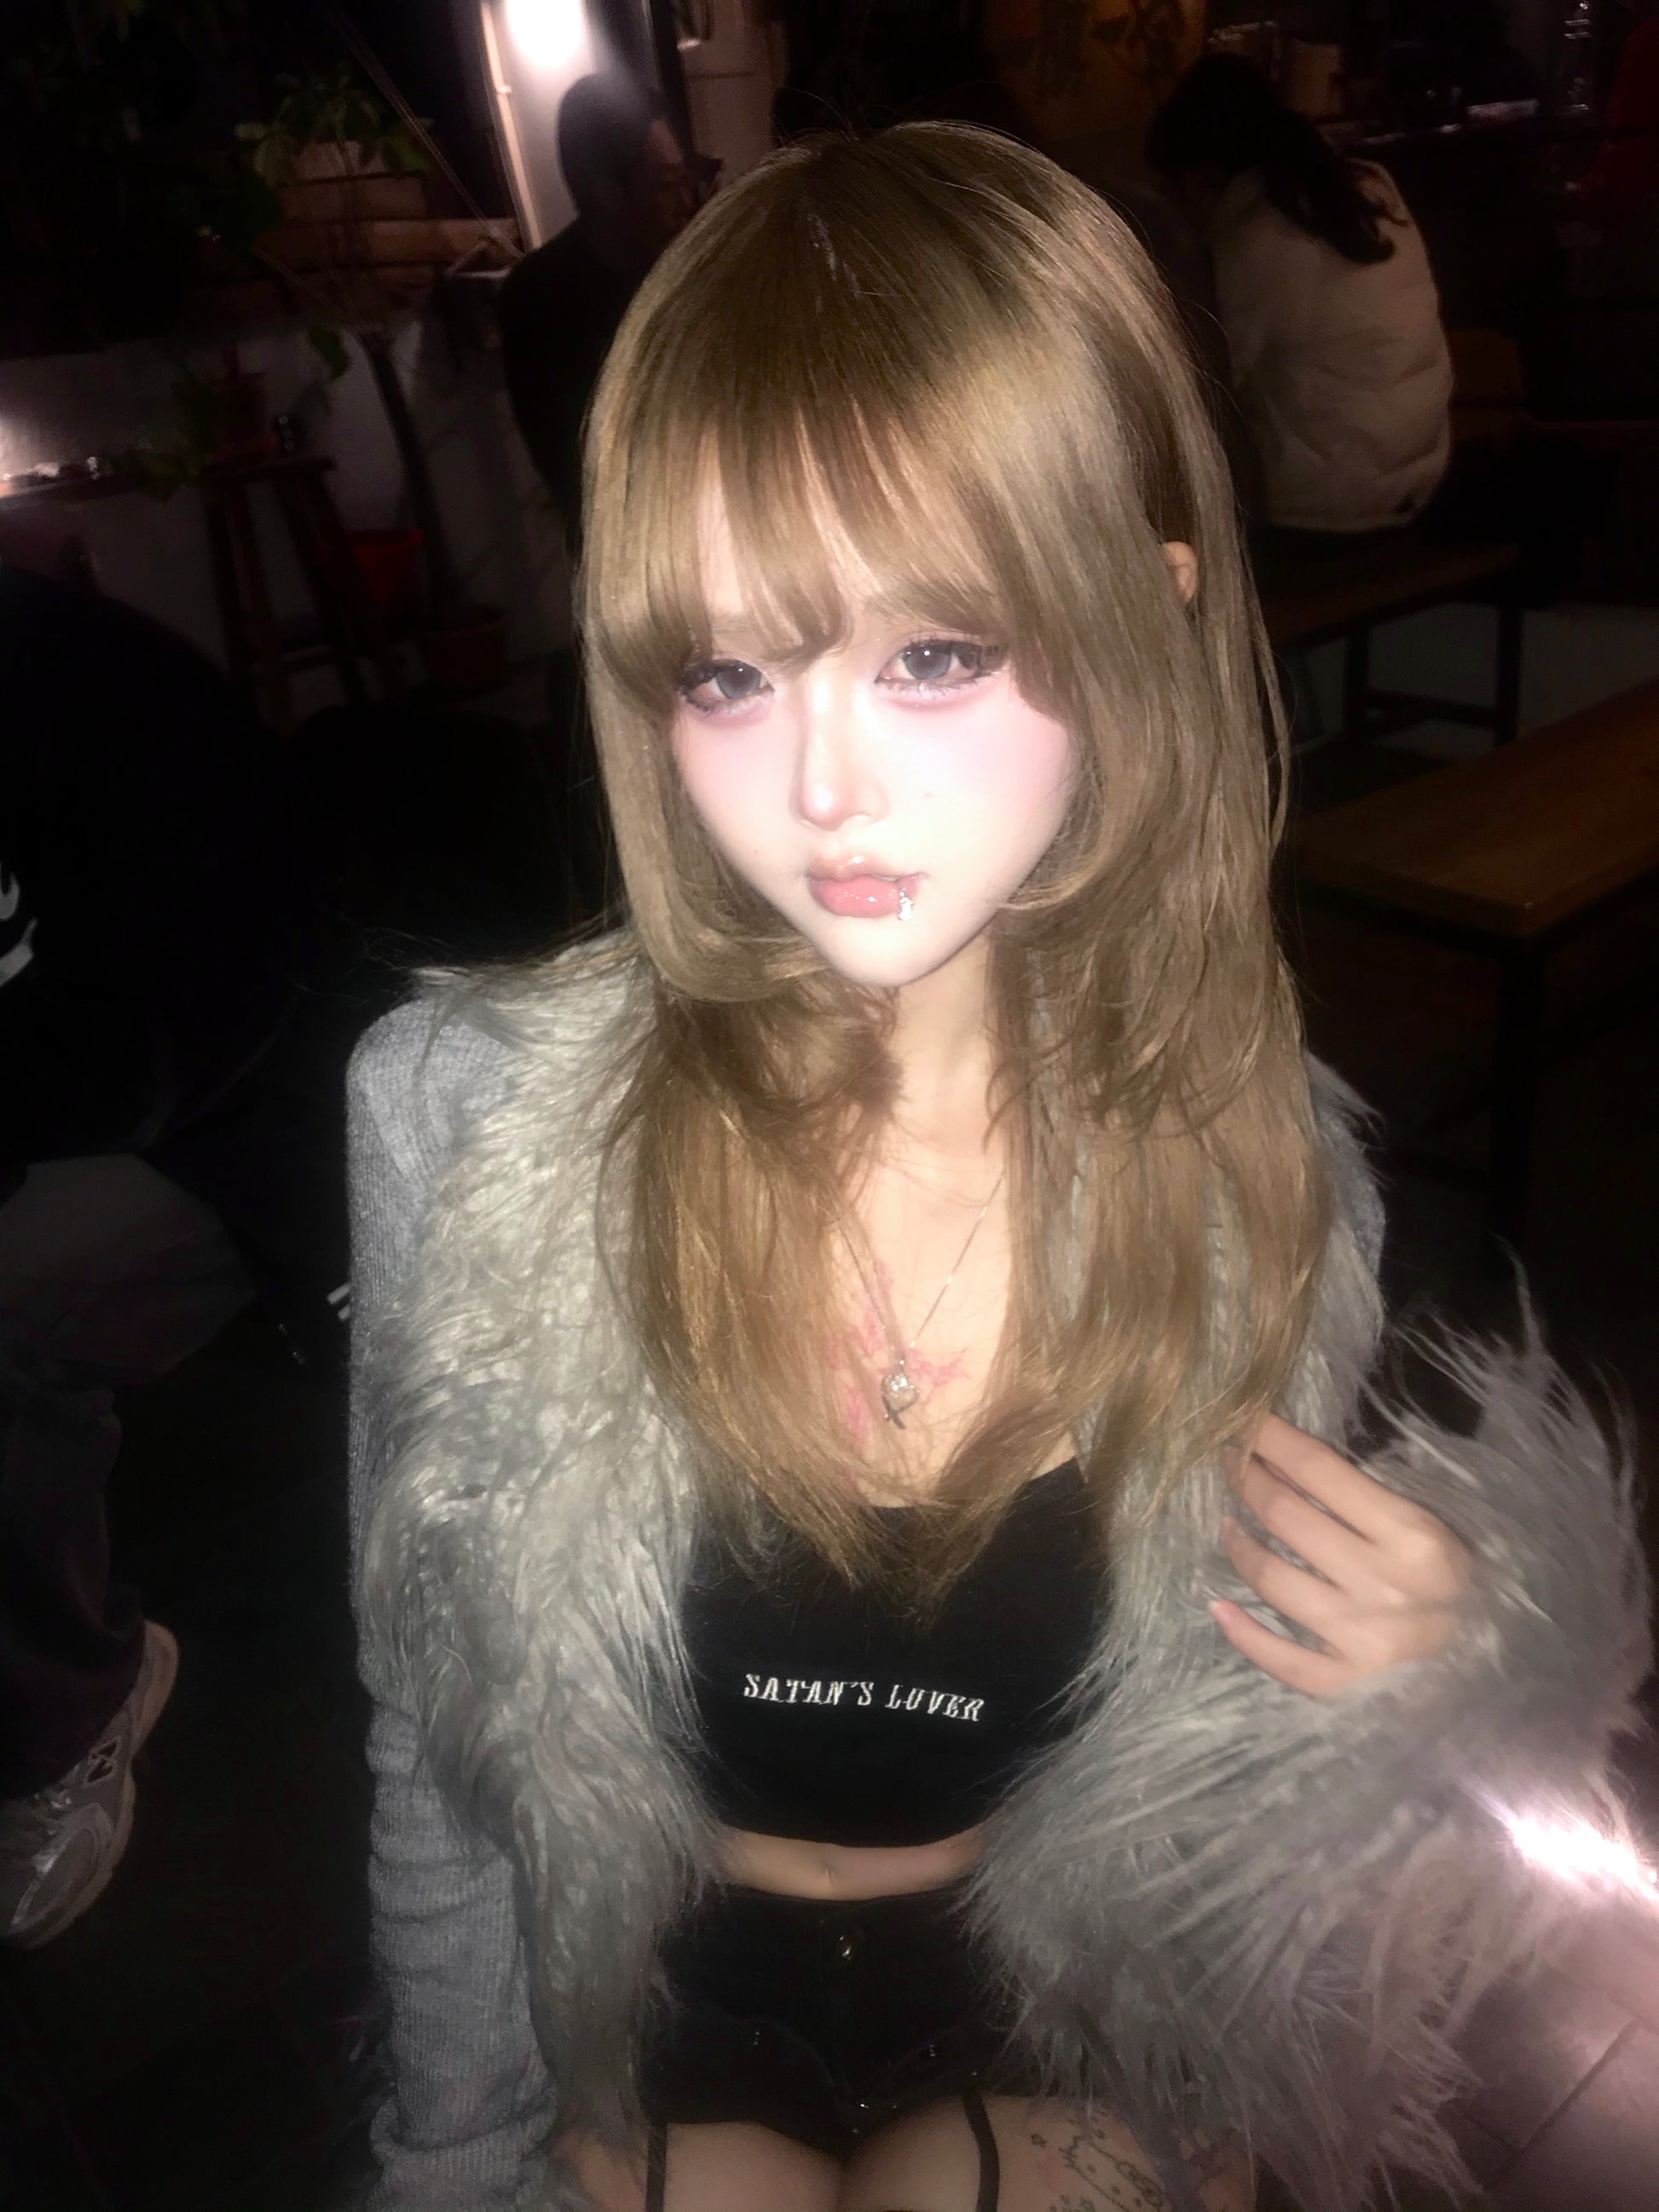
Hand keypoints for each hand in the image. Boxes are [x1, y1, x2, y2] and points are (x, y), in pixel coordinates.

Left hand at [1211, 1413, 1470, 1695]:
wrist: (1504, 1669)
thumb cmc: (1462, 1583)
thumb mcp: (1435, 1526)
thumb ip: (1374, 1496)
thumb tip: (1295, 1463)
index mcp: (1412, 1534)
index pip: (1321, 1470)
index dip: (1272, 1439)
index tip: (1243, 1422)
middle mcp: (1382, 1583)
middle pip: (1287, 1517)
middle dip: (1247, 1479)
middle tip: (1230, 1462)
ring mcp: (1361, 1639)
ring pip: (1272, 1579)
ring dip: (1239, 1545)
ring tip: (1228, 1524)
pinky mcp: (1348, 1685)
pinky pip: (1280, 1659)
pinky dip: (1243, 1633)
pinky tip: (1220, 1607)